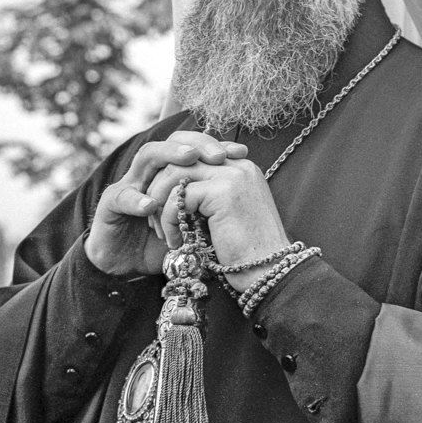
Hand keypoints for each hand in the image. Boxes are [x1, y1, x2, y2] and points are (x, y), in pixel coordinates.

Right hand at [85, 132, 246, 276]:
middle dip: (196, 144)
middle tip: (217, 154)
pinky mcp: (110, 205)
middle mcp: (151, 171)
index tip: (240, 152)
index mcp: (171, 172)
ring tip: (190, 159)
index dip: (216, 146)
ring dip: (169, 155)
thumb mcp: (195, 224)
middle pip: (172, 142)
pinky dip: (137, 200)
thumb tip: (246, 193)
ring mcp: (130, 184)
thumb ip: (211, 206)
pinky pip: (122, 197)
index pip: (194, 147)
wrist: (126, 267)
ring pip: (147, 156)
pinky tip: (151, 205)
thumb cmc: (163, 242)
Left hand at [146, 131, 289, 290]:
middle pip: (181, 157)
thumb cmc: (246, 251)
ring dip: (160, 202)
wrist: (268, 271)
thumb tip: (173, 190)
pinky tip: (175, 240)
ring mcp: (232, 175)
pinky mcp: (223, 191)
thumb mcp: (224, 214)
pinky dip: (169, 219)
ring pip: (175, 172)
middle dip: (159, 186)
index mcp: (240, 166)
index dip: (171, 175)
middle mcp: (238, 164)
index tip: (160, 202)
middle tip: (153, 216)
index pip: (195, 151)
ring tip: (160, 229)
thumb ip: (206, 196)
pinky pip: (180, 197)